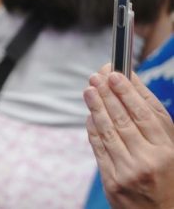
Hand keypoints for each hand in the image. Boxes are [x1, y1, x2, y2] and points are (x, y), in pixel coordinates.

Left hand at [84, 64, 173, 208]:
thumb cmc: (166, 173)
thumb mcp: (169, 146)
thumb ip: (151, 117)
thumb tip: (132, 83)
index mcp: (167, 150)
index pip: (144, 114)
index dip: (127, 91)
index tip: (114, 73)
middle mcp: (148, 160)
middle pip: (123, 119)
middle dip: (107, 95)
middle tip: (96, 76)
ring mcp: (128, 172)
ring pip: (108, 132)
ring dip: (96, 108)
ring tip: (89, 90)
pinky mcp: (111, 181)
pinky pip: (99, 149)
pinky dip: (92, 130)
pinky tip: (89, 115)